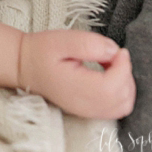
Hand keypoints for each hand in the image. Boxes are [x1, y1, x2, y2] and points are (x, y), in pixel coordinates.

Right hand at [17, 29, 134, 119]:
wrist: (26, 67)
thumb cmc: (43, 51)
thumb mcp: (63, 40)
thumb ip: (89, 44)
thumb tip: (114, 52)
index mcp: (75, 88)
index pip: (113, 87)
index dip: (124, 67)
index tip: (119, 51)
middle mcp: (83, 106)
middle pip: (122, 99)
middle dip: (126, 74)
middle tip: (113, 55)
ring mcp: (87, 111)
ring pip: (123, 106)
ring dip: (125, 83)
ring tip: (111, 65)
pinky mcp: (89, 111)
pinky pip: (116, 108)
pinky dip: (121, 92)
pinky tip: (109, 75)